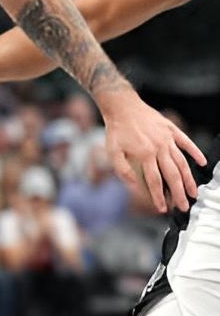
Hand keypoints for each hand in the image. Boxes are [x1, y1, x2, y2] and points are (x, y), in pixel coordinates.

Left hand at [99, 89, 205, 212]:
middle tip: (184, 206)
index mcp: (144, 155)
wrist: (122, 106)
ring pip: (182, 162)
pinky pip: (186, 142)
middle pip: (172, 175)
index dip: (158, 197)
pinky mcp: (171, 129)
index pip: (154, 181)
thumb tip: (134, 186)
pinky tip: (202, 162)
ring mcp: (167, 138)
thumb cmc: (116, 130)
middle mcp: (159, 147)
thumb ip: (123, 171)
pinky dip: (195, 152)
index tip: (163, 209)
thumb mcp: (112, 152)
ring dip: (188, 179)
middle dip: (178, 193)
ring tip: (193, 192)